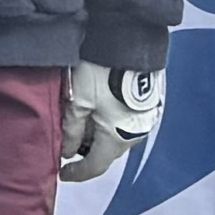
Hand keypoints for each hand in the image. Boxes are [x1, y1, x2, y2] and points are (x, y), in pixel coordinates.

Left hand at [60, 56, 165, 183]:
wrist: (132, 41)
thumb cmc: (103, 72)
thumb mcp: (78, 101)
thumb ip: (71, 130)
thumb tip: (66, 151)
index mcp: (117, 139)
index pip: (95, 166)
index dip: (77, 172)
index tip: (63, 173)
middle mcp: (136, 135)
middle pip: (107, 151)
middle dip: (86, 149)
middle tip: (68, 139)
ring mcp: (147, 120)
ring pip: (117, 135)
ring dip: (99, 133)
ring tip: (81, 119)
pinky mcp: (151, 104)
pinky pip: (127, 121)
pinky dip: (111, 121)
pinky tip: (99, 107)